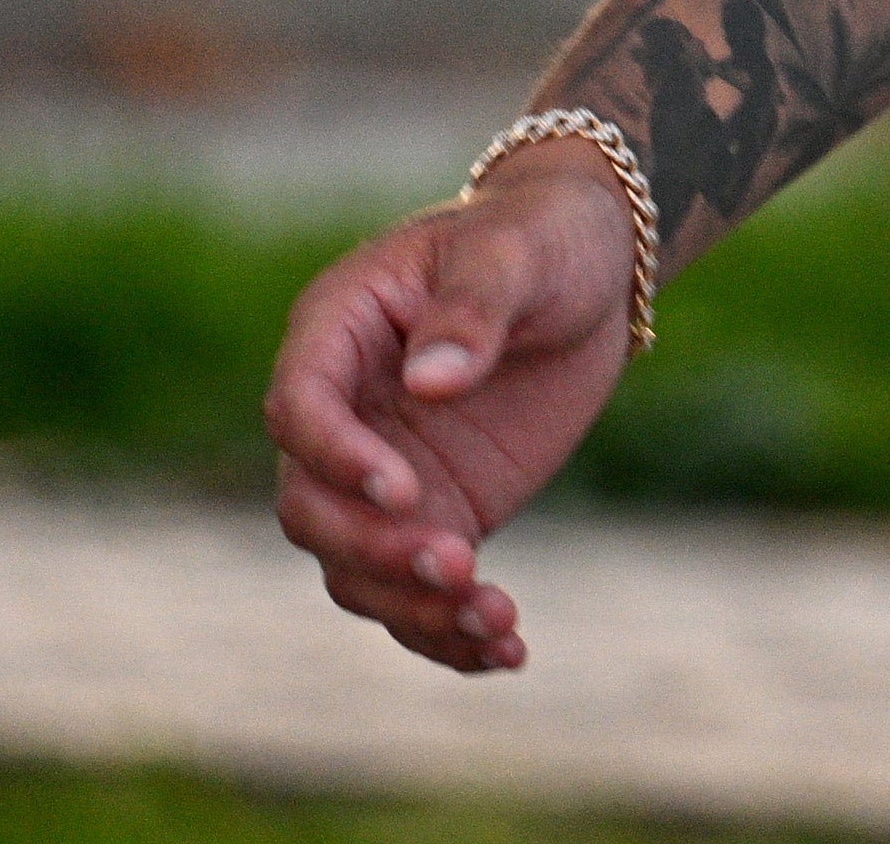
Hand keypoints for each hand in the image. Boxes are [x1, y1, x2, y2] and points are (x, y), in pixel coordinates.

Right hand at [266, 147, 642, 673]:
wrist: (590, 267)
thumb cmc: (538, 237)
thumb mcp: (513, 253)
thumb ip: (472, 310)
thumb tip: (430, 382)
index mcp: (337, 332)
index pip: (300, 409)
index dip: (336, 456)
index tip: (403, 489)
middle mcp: (345, 415)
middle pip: (312, 508)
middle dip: (374, 547)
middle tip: (459, 560)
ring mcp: (385, 474)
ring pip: (356, 567)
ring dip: (414, 606)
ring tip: (496, 619)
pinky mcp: (437, 513)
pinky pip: (417, 589)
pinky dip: (451, 631)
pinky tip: (507, 651)